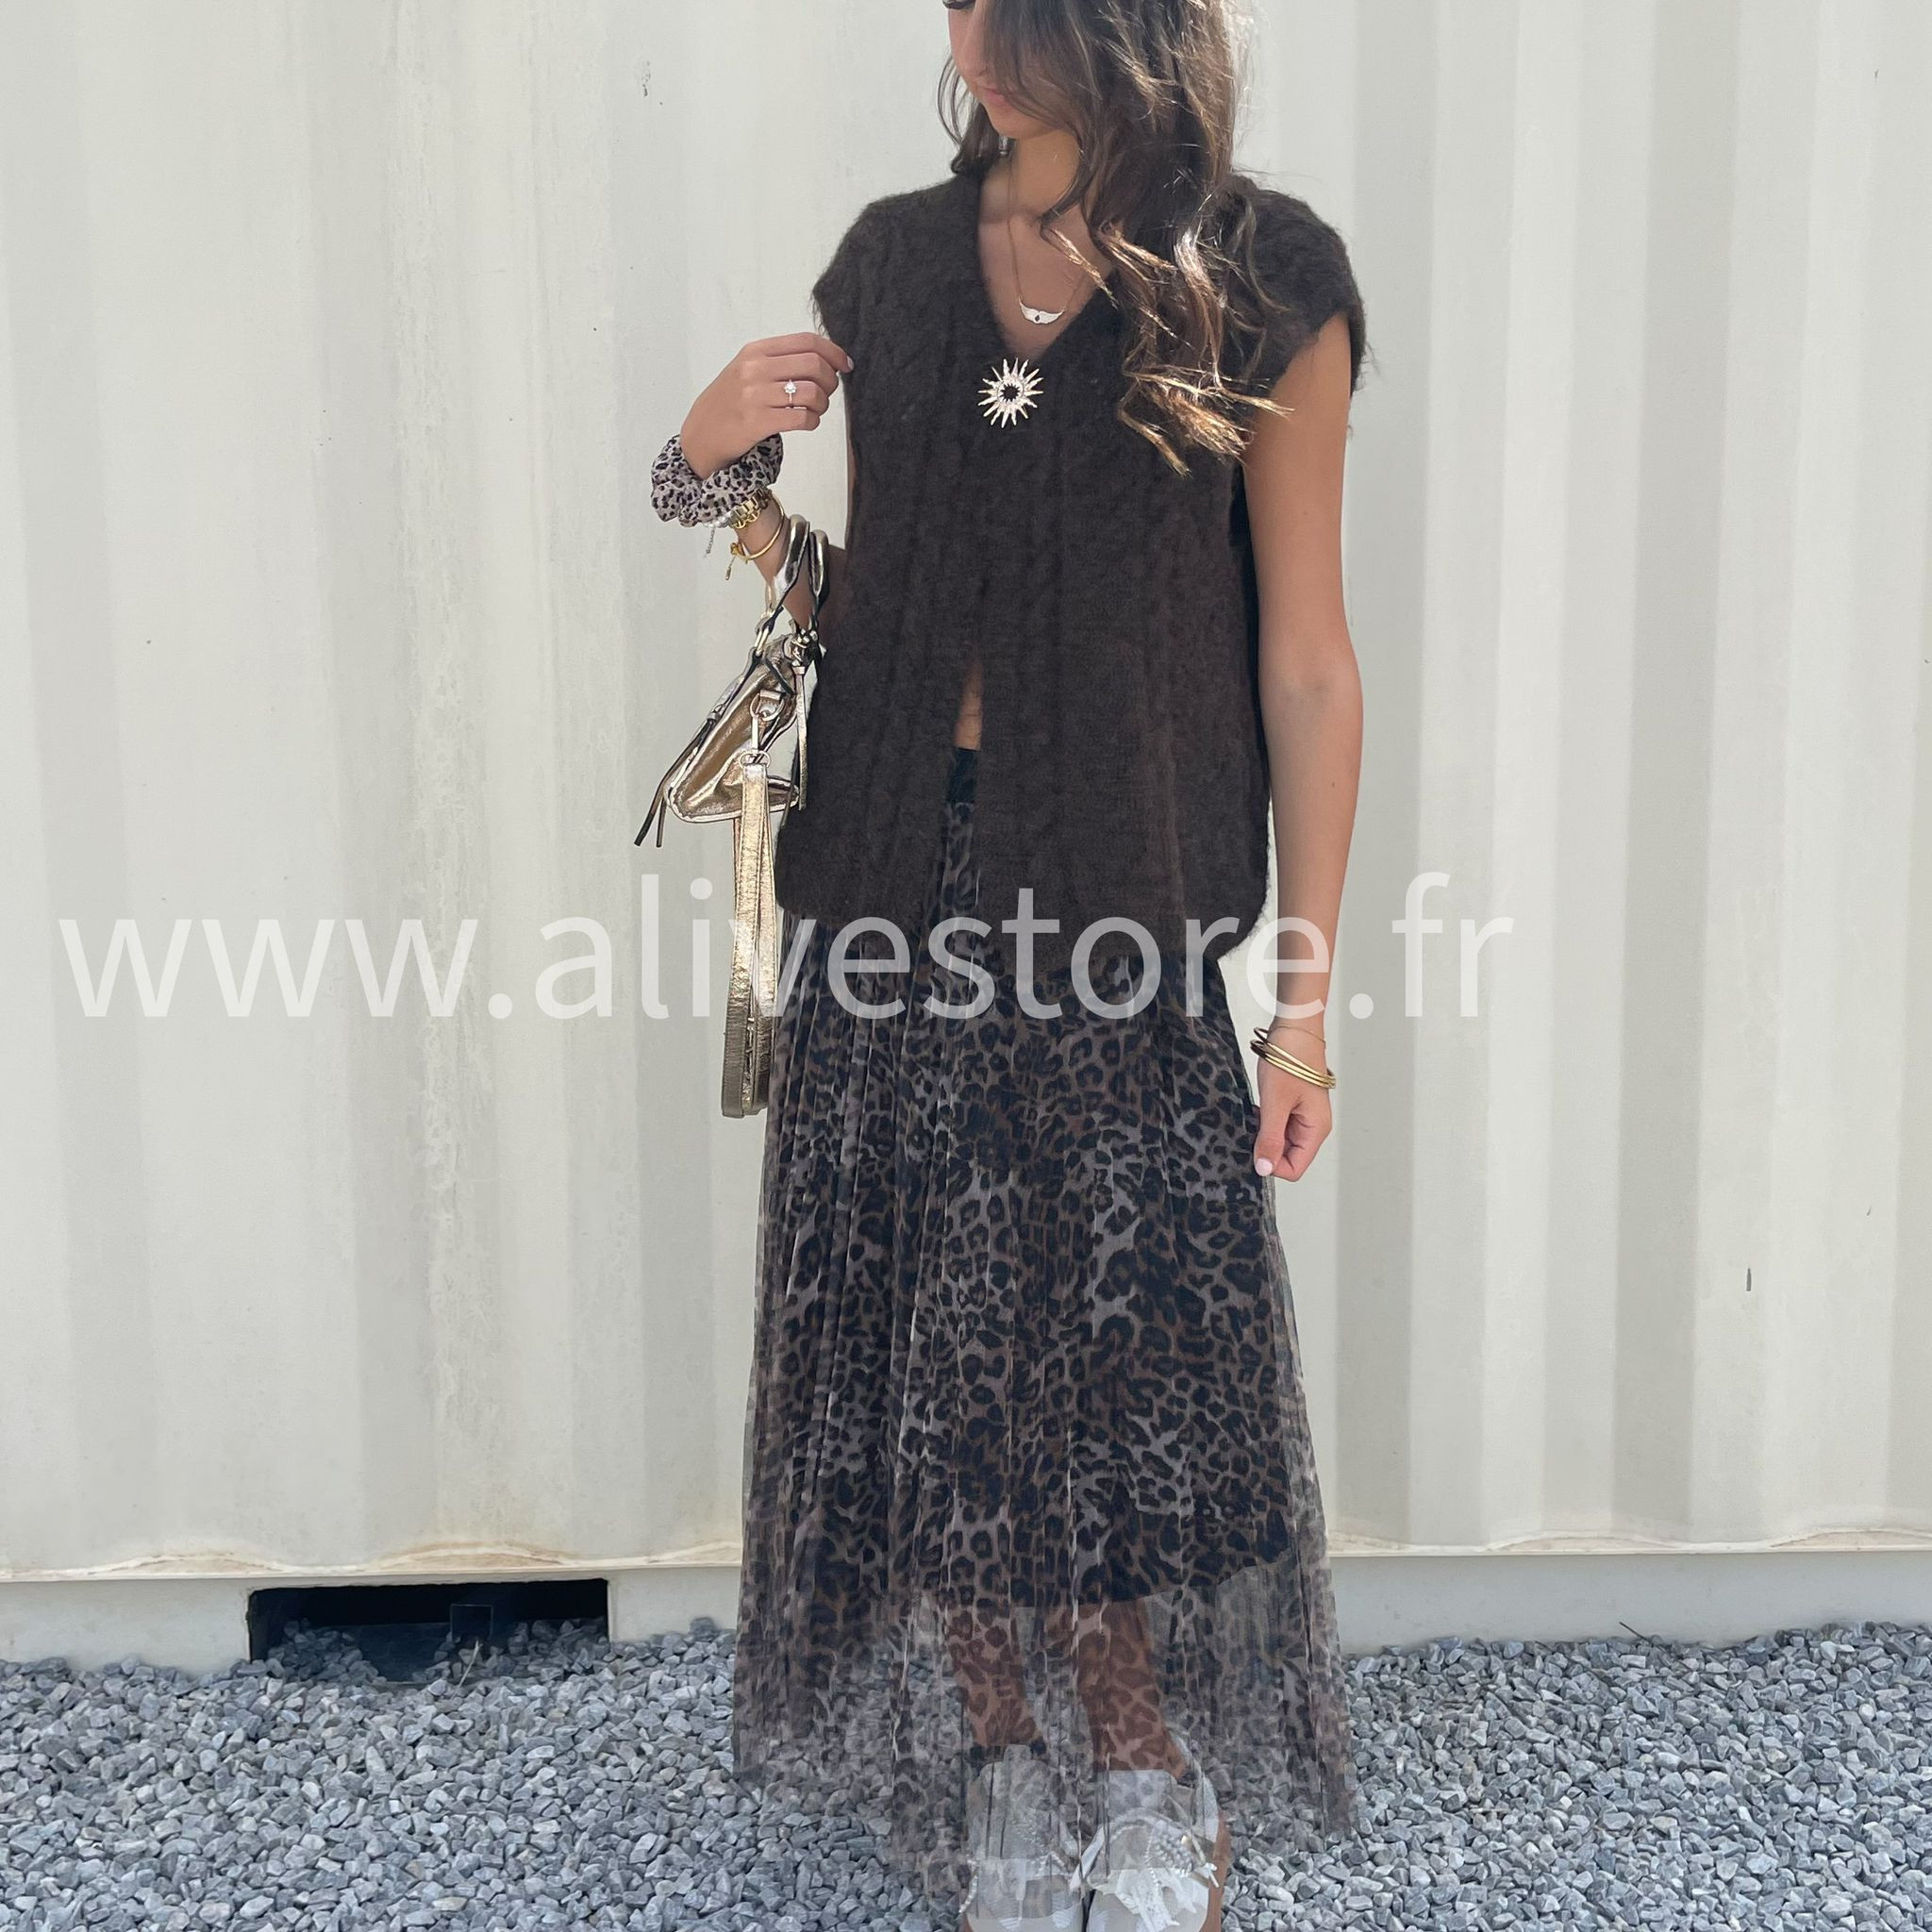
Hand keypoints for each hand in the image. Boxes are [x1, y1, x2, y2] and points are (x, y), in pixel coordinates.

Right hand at [680, 332, 852, 479]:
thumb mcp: (748, 369)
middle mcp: (755, 369)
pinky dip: (812, 421)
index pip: (806, 341)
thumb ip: (780, 360)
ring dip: (823, 404)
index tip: (845, 365)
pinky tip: (807, 422)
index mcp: (756, 351)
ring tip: (815, 410)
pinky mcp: (758, 422)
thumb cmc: (730, 401)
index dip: (833, 352)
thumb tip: (825, 360)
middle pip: (814, 365)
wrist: (701, 433)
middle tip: (828, 392)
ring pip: (811, 393)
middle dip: (830, 381)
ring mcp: (755, 395)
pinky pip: (802, 418)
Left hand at [1252, 1023, 1331, 1182]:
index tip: (1253, 1147)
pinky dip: (1264, 1121)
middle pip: (1287, 1156)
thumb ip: (1270, 1138)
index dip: (1271, 1164)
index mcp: (1316, 1130)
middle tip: (1251, 1126)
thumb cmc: (1290, 1060)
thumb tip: (1265, 1169)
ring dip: (1264, 1133)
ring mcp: (1303, 1116)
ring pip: (1280, 1141)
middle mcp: (1313, 1127)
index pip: (1294, 1169)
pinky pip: (1277, 1124)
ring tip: (1255, 1113)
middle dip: (1266, 1147)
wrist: (1295, 1028)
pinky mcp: (1294, 1105)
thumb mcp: (1275, 1103)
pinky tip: (1256, 1107)